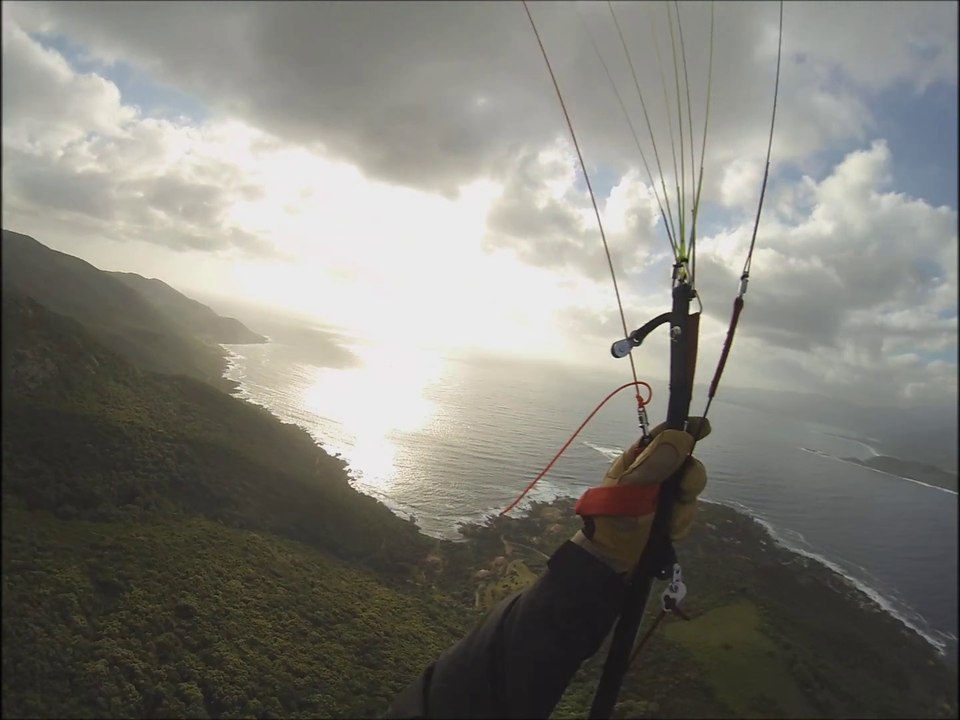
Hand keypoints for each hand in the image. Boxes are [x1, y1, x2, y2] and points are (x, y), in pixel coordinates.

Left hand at [571, 418, 709, 573]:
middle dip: (691, 478)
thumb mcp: (630, 489)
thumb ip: (654, 464)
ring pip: (691, 490)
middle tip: (683, 490)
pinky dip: (682, 524)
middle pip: (687, 463)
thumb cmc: (612, 519)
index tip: (704, 427)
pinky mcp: (671, 517)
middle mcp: (654, 474)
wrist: (611, 559)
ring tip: (668, 522)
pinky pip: (689, 513)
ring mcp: (664, 496)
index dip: (683, 429)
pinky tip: (669, 532)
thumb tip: (681, 436)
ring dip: (683, 508)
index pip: (663, 436)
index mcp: (638, 460)